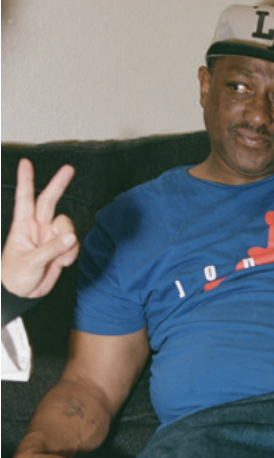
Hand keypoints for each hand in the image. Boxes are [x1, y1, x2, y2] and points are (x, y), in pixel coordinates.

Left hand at [1, 159, 79, 298]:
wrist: (22, 294)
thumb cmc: (15, 276)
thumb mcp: (31, 262)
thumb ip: (52, 248)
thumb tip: (71, 237)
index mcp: (23, 226)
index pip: (25, 199)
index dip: (26, 181)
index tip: (26, 163)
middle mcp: (38, 228)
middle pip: (49, 201)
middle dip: (59, 184)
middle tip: (69, 169)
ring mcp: (50, 238)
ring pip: (67, 227)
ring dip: (68, 241)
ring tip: (60, 258)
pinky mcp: (60, 250)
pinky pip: (73, 245)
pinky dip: (72, 254)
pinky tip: (62, 263)